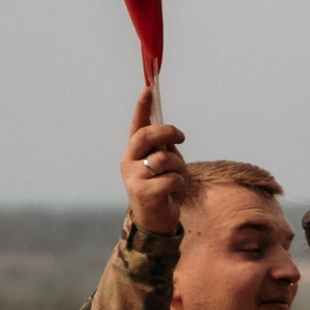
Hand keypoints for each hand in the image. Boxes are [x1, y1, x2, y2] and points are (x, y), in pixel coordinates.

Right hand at [121, 88, 188, 237]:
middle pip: (146, 135)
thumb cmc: (162, 187)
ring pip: (164, 158)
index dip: (142, 107)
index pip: (137, 125)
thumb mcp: (164, 163)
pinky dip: (180, 184)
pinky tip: (175, 192)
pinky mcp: (143, 194)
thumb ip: (163, 146)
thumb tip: (169, 129)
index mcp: (134, 152)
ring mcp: (133, 178)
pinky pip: (172, 179)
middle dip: (167, 131)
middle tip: (181, 136)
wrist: (155, 221)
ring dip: (178, 167)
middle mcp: (129, 162)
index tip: (149, 88)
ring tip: (177, 177)